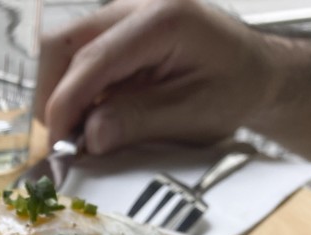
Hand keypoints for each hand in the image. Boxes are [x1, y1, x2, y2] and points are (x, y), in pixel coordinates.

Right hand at [36, 0, 272, 153]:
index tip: (57, 144)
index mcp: (164, 17)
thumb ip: (139, 121)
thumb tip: (89, 137)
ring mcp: (121, 15)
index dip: (66, 104)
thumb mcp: (194, 114)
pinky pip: (77, 58)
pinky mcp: (115, 31)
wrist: (257, 72)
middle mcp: (136, 5)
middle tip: (62, 141)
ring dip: (61, 95)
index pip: (93, 57)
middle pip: (63, 43)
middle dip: (53, 95)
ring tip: (77, 133)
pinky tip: (90, 119)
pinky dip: (75, 92)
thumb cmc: (236, 88)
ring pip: (63, 51)